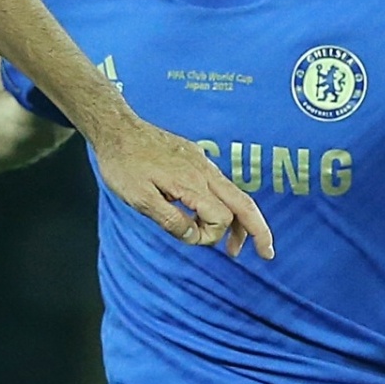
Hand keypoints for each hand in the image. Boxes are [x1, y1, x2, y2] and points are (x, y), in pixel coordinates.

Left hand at [95, 119, 273, 257]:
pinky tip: (213, 215)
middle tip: (267, 254)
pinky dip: (225, 204)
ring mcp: (202, 162)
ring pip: (234, 194)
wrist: (117, 129)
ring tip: (237, 246)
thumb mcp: (139, 199)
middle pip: (243, 204)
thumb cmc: (123, 164)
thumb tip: (193, 237)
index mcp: (192, 183)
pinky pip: (219, 184)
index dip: (209, 237)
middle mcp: (204, 171)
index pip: (220, 219)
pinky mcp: (195, 157)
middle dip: (258, 230)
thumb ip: (170, 220)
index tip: (189, 238)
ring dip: (240, 221)